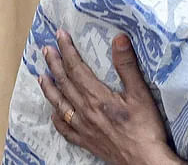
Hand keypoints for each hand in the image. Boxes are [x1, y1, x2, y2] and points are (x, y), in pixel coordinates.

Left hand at [39, 30, 185, 164]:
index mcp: (97, 97)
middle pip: (65, 83)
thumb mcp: (140, 93)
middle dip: (55, 64)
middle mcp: (85, 111)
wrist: (143, 161)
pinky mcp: (86, 141)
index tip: (60, 36)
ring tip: (42, 76)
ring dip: (50, 88)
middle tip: (46, 49)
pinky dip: (57, 119)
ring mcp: (83, 128)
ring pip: (60, 104)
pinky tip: (54, 113)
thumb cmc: (145, 127)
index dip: (67, 51)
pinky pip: (65, 129)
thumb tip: (119, 39)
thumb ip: (127, 65)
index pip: (77, 68)